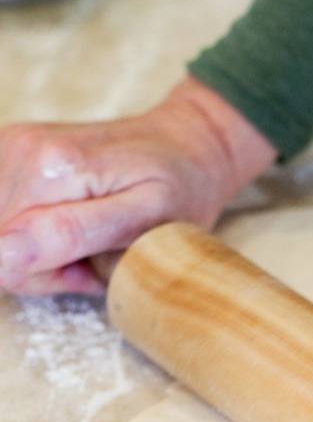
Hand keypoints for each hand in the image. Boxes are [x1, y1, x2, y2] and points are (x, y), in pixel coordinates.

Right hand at [0, 77, 276, 294]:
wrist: (185, 145)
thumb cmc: (176, 190)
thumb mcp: (142, 220)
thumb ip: (70, 236)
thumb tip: (2, 253)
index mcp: (49, 169)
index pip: (6, 257)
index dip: (50, 276)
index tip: (90, 265)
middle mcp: (21, 150)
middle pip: (1, 245)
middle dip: (46, 265)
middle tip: (97, 252)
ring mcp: (13, 146)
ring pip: (2, 234)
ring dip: (42, 249)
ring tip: (90, 236)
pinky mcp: (12, 150)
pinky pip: (6, 215)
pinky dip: (35, 230)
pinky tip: (72, 221)